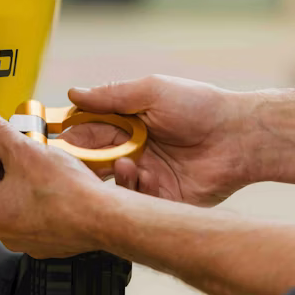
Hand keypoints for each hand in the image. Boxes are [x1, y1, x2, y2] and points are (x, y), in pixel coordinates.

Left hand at [0, 105, 107, 258]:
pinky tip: (58, 181)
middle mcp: (4, 232)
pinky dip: (44, 195)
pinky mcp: (53, 240)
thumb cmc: (66, 194)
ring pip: (19, 201)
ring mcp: (30, 239)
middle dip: (6, 164)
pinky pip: (41, 213)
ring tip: (41, 161)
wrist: (104, 217)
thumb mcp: (24, 149)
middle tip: (20, 147)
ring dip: (26, 178)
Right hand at [62, 75, 253, 206]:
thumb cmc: (202, 107)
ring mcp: (148, 177)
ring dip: (110, 175)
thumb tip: (74, 94)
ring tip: (125, 162)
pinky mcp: (162, 200)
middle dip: (82, 163)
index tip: (54, 141)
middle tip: (73, 163)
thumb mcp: (153, 91)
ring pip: (111, 186)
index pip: (89, 132)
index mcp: (130, 125)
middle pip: (95, 162)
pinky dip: (133, 190)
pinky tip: (142, 174)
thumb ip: (112, 96)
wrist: (239, 136)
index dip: (71, 137)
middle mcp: (135, 151)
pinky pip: (136, 202)